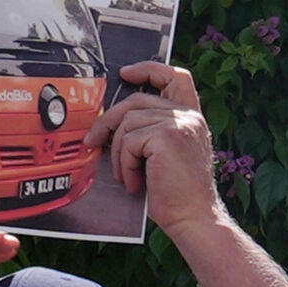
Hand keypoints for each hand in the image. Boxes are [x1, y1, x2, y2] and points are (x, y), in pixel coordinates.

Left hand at [95, 66, 220, 233]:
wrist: (194, 217)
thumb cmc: (179, 194)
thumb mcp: (168, 155)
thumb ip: (153, 132)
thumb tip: (115, 123)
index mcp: (191, 118)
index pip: (174, 76)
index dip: (149, 69)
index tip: (126, 74)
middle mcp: (189, 117)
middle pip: (137, 99)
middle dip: (109, 120)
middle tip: (93, 140)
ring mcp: (179, 124)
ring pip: (128, 122)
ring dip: (118, 152)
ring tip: (125, 174)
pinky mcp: (167, 137)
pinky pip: (129, 142)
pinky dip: (124, 165)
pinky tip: (133, 182)